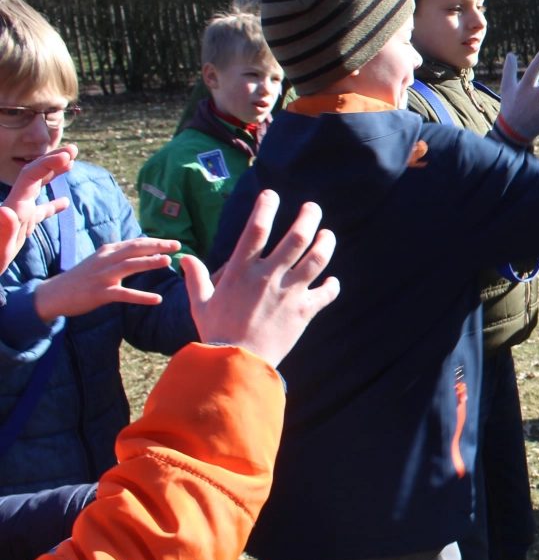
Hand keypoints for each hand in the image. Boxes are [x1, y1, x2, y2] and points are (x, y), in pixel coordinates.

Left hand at [0, 146, 75, 268]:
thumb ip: (3, 231)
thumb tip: (7, 211)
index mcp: (15, 209)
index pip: (31, 176)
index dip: (49, 163)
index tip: (68, 157)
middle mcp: (16, 208)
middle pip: (34, 176)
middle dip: (52, 160)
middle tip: (73, 150)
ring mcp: (19, 217)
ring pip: (37, 189)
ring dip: (52, 174)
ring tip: (70, 164)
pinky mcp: (21, 229)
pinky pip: (39, 212)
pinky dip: (52, 205)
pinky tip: (64, 205)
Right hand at [34, 236, 182, 321]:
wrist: (54, 294)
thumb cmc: (82, 278)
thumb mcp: (100, 261)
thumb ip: (120, 255)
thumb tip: (144, 250)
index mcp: (108, 251)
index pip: (135, 243)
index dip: (155, 241)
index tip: (174, 242)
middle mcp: (106, 260)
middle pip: (134, 249)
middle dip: (157, 246)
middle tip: (177, 245)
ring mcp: (102, 276)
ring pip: (129, 266)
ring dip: (149, 262)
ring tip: (167, 261)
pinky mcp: (100, 293)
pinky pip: (124, 294)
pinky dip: (141, 296)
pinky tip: (157, 299)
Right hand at [181, 190, 339, 367]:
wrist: (235, 365)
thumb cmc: (215, 334)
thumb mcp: (200, 303)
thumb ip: (195, 279)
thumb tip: (184, 259)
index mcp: (241, 271)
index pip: (256, 229)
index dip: (265, 207)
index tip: (271, 194)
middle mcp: (268, 277)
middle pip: (296, 238)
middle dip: (308, 218)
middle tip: (313, 208)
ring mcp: (288, 293)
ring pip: (316, 259)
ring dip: (326, 243)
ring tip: (328, 235)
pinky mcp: (303, 312)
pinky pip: (326, 294)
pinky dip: (332, 286)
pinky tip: (332, 282)